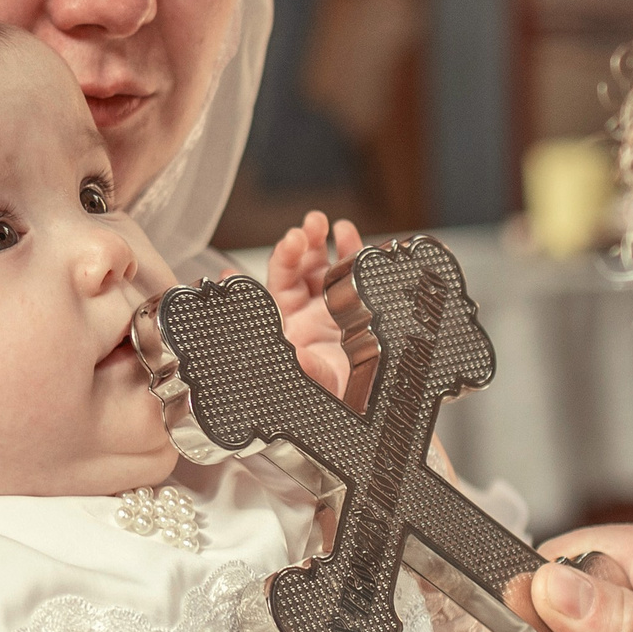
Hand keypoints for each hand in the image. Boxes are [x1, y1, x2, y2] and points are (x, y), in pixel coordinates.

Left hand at [263, 211, 363, 399]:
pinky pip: (351, 268)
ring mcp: (330, 305)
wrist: (377, 408)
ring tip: (321, 223)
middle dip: (295, 246)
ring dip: (317, 240)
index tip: (261, 259)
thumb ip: (305, 367)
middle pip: (293, 271)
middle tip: (302, 232)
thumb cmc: (341, 398)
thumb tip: (293, 353)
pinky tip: (345, 232)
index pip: (266, 296)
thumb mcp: (319, 384)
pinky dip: (349, 248)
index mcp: (287, 331)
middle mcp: (305, 314)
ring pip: (318, 264)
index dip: (256, 278)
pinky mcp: (357, 301)